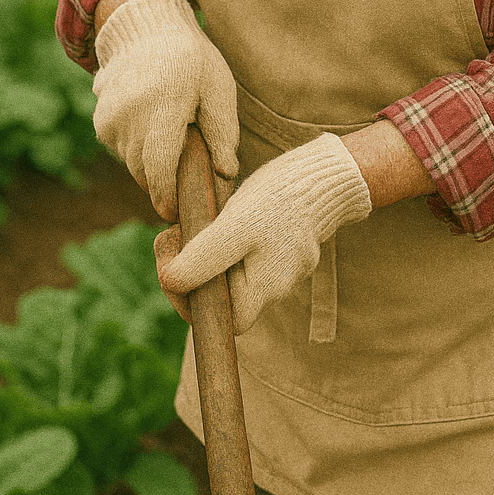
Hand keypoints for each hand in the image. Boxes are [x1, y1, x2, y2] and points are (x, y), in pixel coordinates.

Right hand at [92, 0, 238, 219]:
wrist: (147, 28)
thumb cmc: (191, 59)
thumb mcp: (218, 88)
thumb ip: (223, 131)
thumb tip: (227, 172)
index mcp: (163, 106)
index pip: (159, 166)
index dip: (167, 195)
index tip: (175, 213)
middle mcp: (129, 115)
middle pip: (144, 170)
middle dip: (164, 181)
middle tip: (186, 175)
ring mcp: (110, 117)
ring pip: (131, 162)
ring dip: (151, 162)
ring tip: (172, 138)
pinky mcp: (100, 119)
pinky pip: (120, 149)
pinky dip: (137, 147)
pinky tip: (153, 125)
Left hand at [154, 133, 371, 333]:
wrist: (323, 173)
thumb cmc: (281, 199)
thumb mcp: (235, 227)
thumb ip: (203, 259)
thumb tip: (170, 282)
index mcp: (263, 289)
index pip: (222, 321)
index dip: (190, 302)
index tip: (172, 266)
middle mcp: (275, 285)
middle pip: (222, 296)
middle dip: (191, 269)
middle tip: (174, 235)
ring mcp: (281, 265)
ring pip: (231, 270)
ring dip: (206, 250)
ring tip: (200, 217)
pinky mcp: (282, 245)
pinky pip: (244, 252)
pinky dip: (225, 237)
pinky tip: (222, 212)